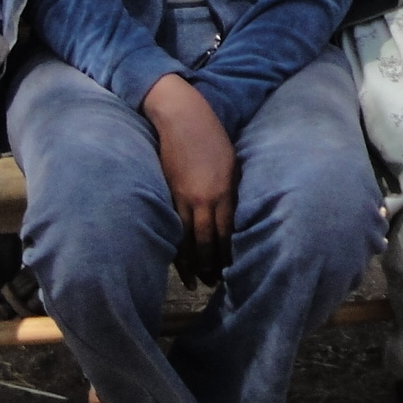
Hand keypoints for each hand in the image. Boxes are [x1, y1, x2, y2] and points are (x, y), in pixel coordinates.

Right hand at [142, 75, 237, 286]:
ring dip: (193, 263)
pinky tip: (177, 261)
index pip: (229, 232)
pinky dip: (175, 247)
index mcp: (226, 191)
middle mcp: (206, 199)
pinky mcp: (168, 193)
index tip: (233, 270)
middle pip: (209, 241)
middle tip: (214, 284)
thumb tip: (235, 217)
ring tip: (196, 282)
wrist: (182, 118)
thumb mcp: (232, 165)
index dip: (229, 254)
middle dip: (211, 266)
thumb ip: (232, 192)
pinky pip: (172, 227)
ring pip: (188, 239)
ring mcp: (184, 198)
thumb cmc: (212, 137)